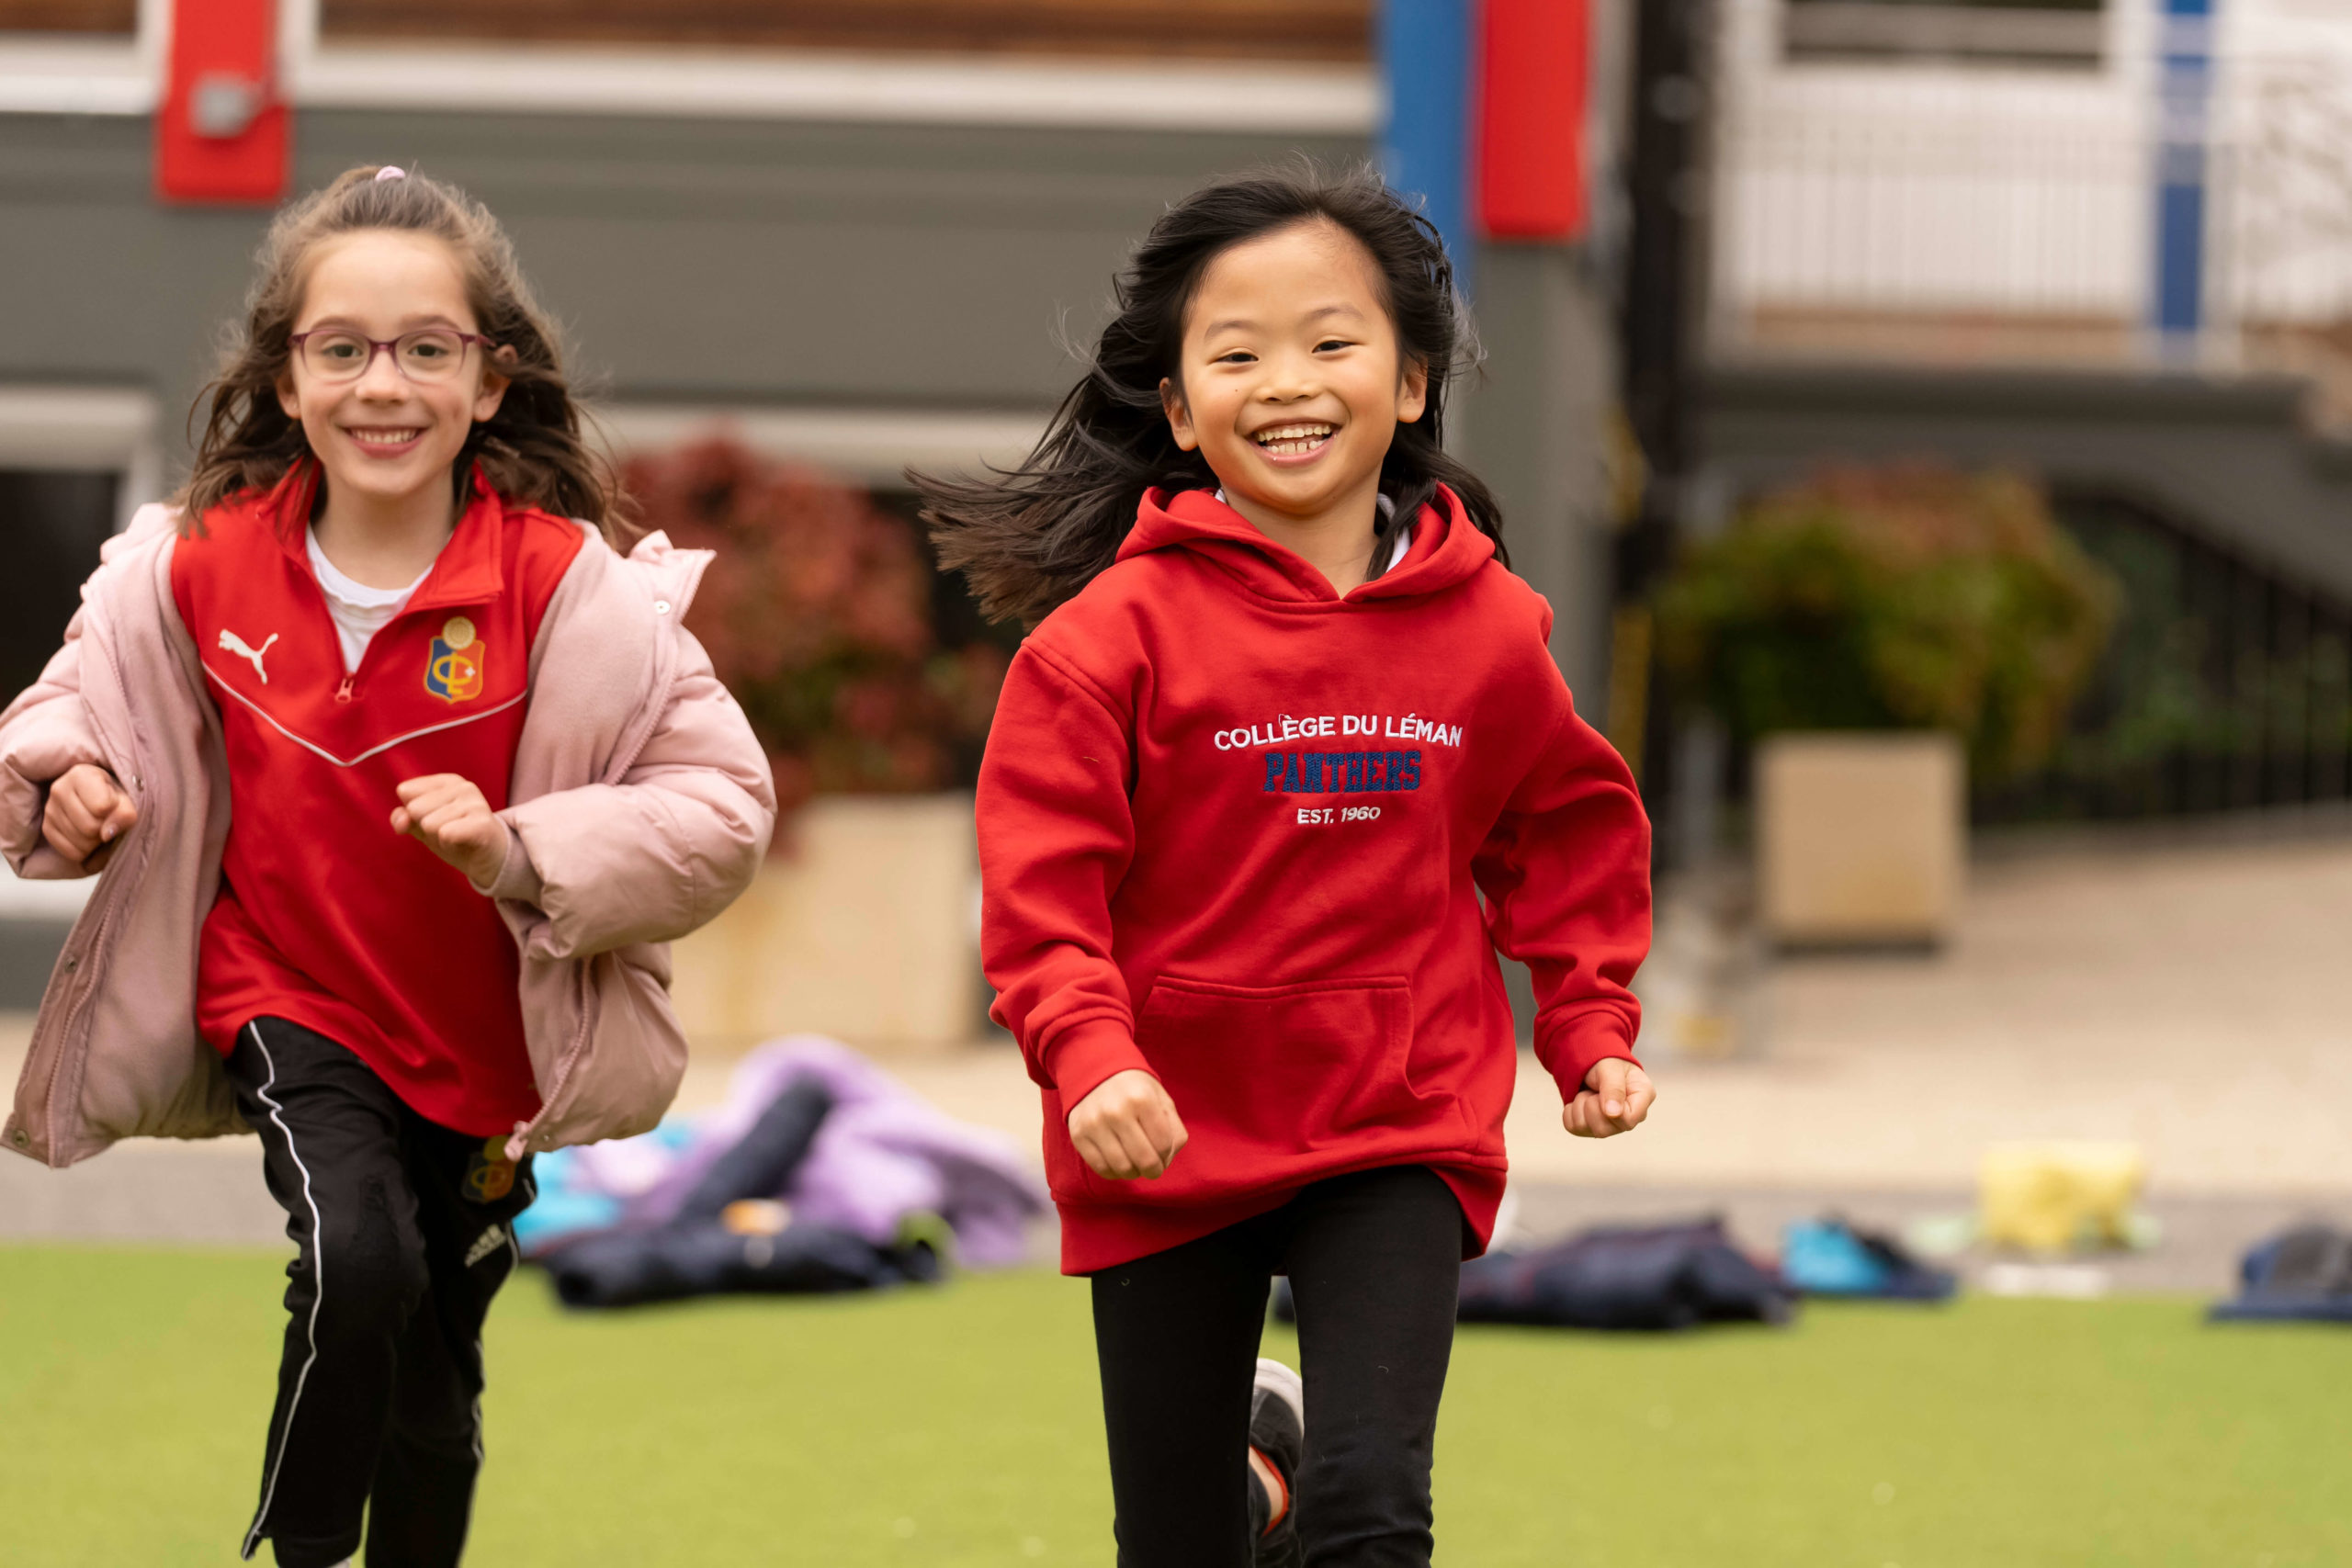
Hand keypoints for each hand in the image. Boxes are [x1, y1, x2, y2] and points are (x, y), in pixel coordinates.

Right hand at [42, 763, 136, 866]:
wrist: (101, 802)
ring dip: (96, 841)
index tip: (114, 804)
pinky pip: (71, 852)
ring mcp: (50, 809)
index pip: (102, 807)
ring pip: (81, 842)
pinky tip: (87, 836)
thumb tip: (106, 834)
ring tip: (98, 827)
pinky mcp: (46, 828)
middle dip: (104, 829)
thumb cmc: (115, 797)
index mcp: (80, 774)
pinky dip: (85, 851)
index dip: (114, 812)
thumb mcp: (127, 800)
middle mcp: (59, 788)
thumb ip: (124, 814)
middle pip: (90, 827)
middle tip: (106, 820)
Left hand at [391, 774, 505, 885]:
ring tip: (457, 839)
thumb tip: (400, 821)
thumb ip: (404, 818)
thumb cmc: (455, 838)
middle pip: (415, 808)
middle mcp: (463, 786)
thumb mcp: (423, 826)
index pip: (405, 791)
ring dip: (438, 839)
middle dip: (426, 828)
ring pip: (429, 823)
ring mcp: (475, 803)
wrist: (490, 861)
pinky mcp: (482, 824)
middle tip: (448, 833)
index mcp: (448, 781)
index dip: (412, 814)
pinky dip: (448, 845)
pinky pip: (445, 834)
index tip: (434, 820)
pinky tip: (463, 844)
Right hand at [1067, 1068, 1187, 1179]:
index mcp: (1142, 1099)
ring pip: (1123, 1168)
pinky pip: (1100, 1168)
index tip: (1163, 1154)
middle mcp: (1117, 1111)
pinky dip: (1114, 1172)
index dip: (1167, 1156)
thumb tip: (1166, 1159)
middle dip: (1154, 1170)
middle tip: (1153, 1168)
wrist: (1095, 1072)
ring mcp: (1094, 1124)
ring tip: (1136, 1165)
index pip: (1163, 1145)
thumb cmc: (1135, 1090)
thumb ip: (1174, 1130)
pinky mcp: (1078, 1135)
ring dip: (1134, 1173)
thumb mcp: (1162, 1100)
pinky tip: (1118, 1162)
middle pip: (1145, 1160)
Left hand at [1565, 1058, 1655, 1138]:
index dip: (1611, 1110)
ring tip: (1590, 1093)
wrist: (1593, 1064)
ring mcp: (1610, 1126)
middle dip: (1591, 1105)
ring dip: (1580, 1105)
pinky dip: (1570, 1110)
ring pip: (1585, 1129)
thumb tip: (1613, 1114)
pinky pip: (1573, 1127)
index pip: (1629, 1120)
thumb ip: (1614, 1088)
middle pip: (1603, 1130)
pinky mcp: (1590, 1129)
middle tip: (1595, 1090)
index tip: (1602, 1093)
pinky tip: (1582, 1099)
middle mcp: (1629, 1118)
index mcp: (1642, 1099)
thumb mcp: (1611, 1069)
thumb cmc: (1608, 1063)